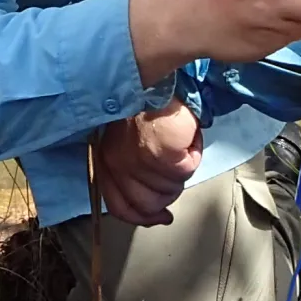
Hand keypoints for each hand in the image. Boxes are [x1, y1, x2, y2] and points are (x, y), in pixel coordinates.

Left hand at [98, 100, 202, 225]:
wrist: (161, 83)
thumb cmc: (150, 111)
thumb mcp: (134, 146)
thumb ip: (139, 179)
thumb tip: (160, 214)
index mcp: (108, 162)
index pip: (120, 206)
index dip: (143, 217)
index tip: (162, 217)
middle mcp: (118, 164)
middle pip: (148, 203)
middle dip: (169, 192)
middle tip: (176, 168)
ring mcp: (138, 160)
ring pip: (170, 189)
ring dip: (182, 171)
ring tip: (179, 145)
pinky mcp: (161, 153)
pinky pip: (186, 171)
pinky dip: (193, 155)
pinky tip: (187, 138)